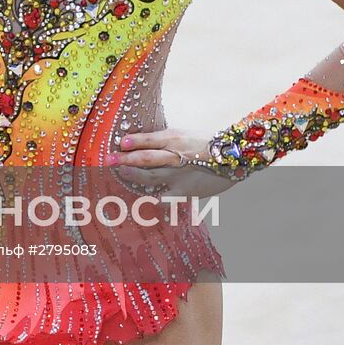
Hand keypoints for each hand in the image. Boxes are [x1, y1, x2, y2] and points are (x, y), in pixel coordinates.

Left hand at [110, 128, 234, 198]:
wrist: (234, 158)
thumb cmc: (206, 144)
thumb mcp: (184, 135)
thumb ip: (164, 139)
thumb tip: (141, 141)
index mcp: (175, 139)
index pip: (150, 139)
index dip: (134, 140)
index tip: (119, 141)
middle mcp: (176, 156)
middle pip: (147, 158)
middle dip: (126, 159)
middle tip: (109, 159)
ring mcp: (180, 175)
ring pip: (152, 177)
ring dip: (134, 176)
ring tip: (122, 174)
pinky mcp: (186, 192)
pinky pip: (168, 200)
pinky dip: (156, 205)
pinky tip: (144, 209)